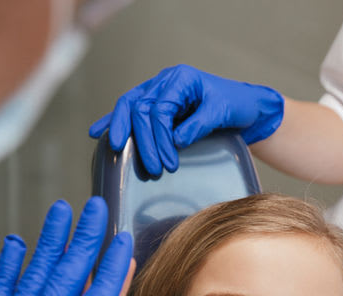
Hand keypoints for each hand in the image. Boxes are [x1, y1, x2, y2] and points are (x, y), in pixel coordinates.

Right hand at [89, 64, 282, 175]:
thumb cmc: (236, 105)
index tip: (169, 163)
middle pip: (140, 108)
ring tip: (115, 151)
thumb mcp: (222, 112)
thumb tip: (175, 140)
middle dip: (143, 141)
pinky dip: (113, 121)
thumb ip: (199, 124)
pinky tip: (97, 132)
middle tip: (152, 169)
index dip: (160, 138)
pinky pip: (130, 111)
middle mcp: (164, 82)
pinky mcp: (155, 104)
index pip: (159, 109)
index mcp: (180, 79)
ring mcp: (157, 91)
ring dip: (122, 131)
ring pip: (129, 107)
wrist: (245, 106)